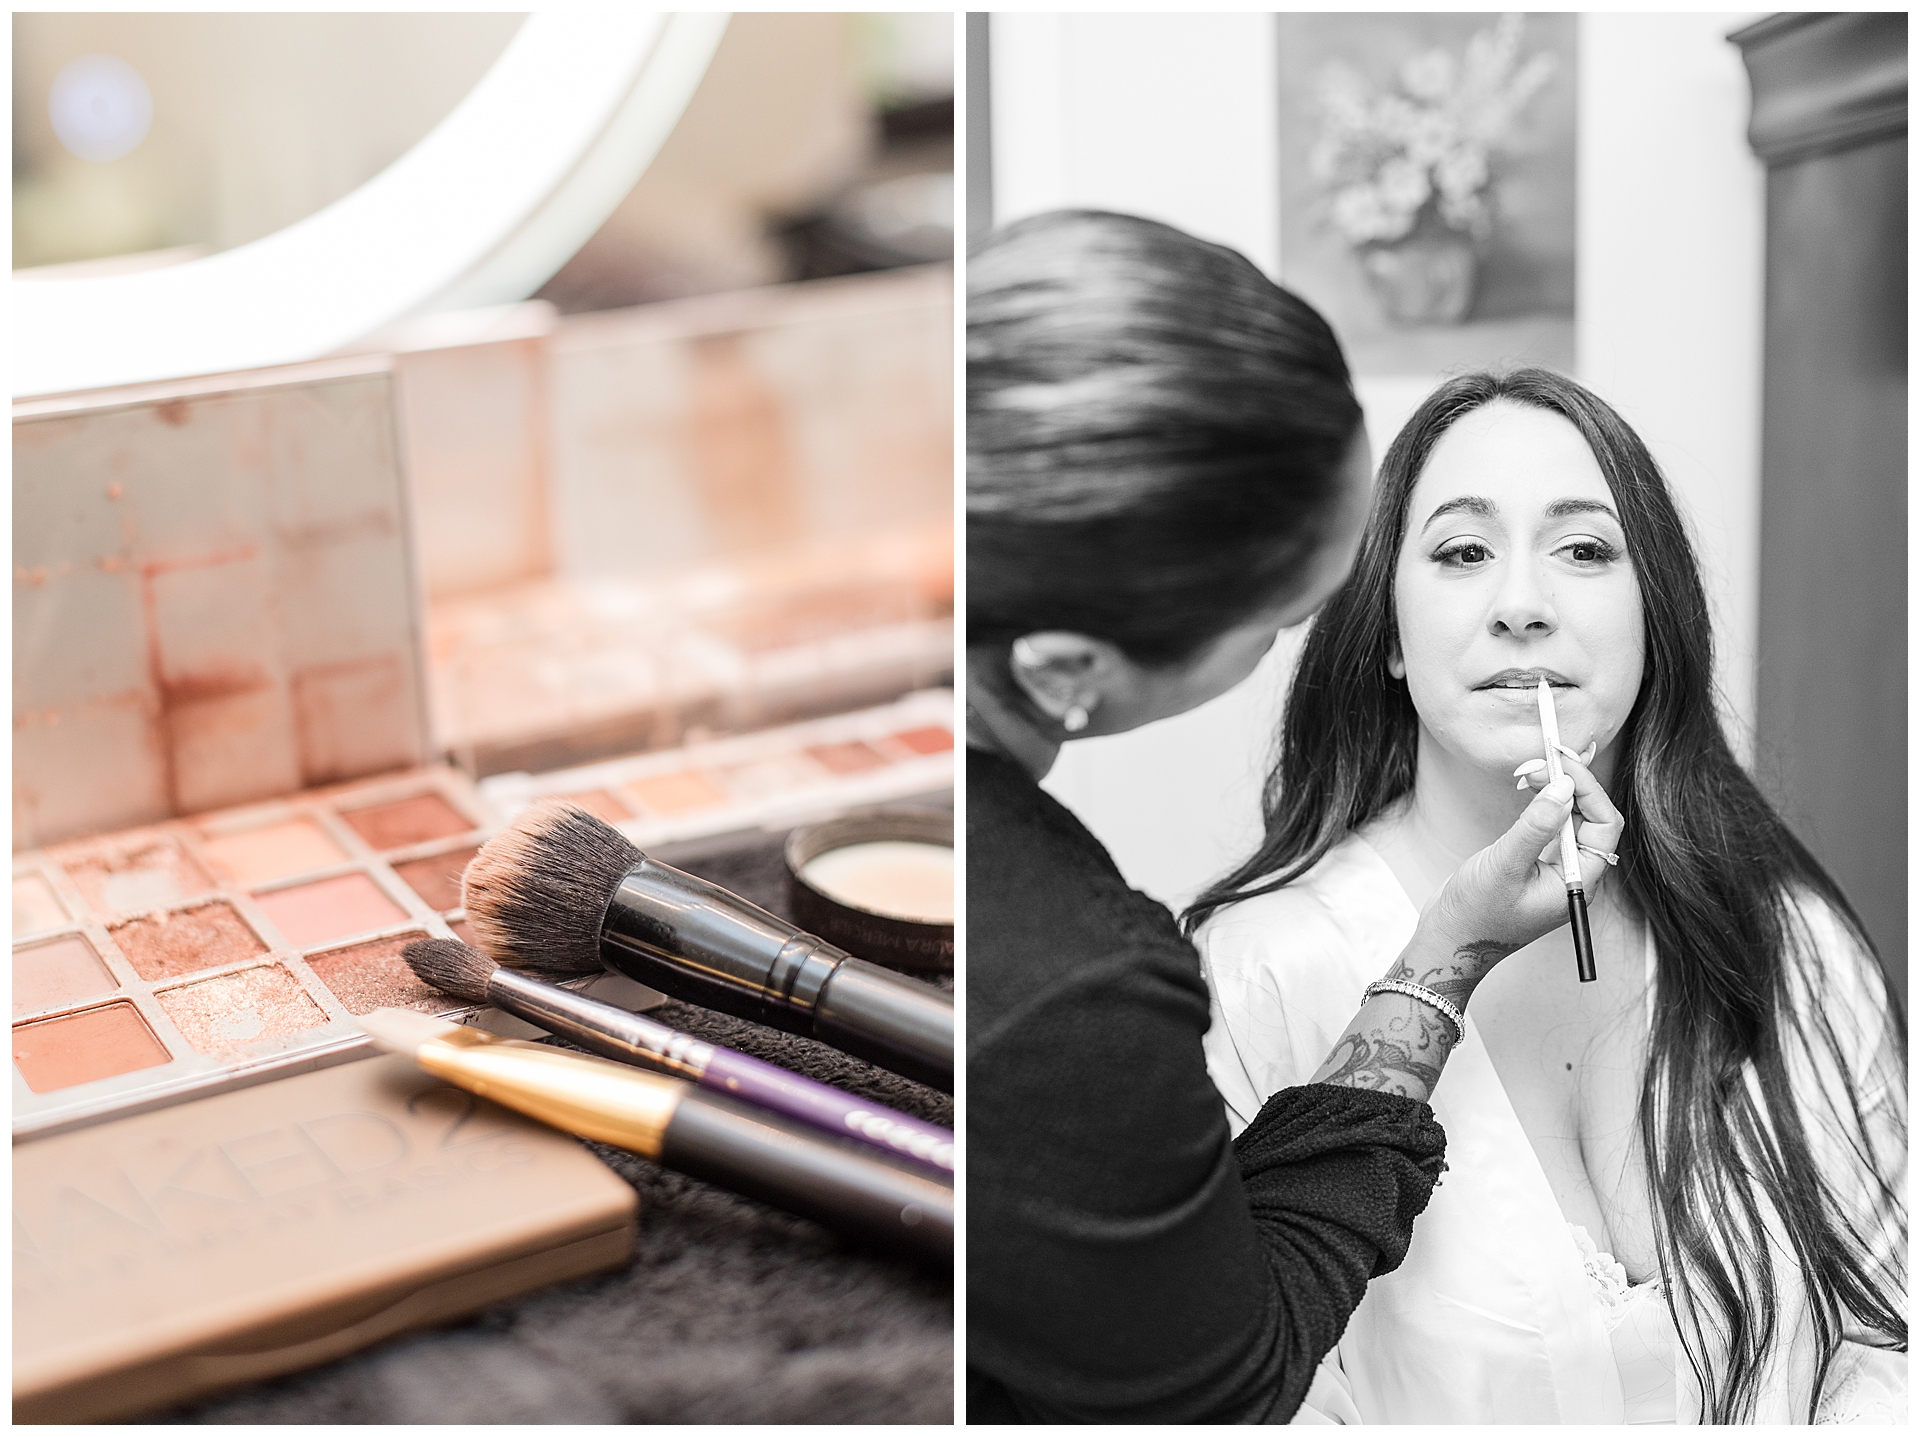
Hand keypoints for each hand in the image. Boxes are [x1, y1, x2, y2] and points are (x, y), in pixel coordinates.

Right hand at [1402, 755, 1623, 998]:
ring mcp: (1554, 872)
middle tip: (1542, 761)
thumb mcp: (1504, 866)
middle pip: (1591, 820)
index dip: (1587, 790)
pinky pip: (1552, 829)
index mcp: (1577, 883)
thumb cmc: (1475, 914)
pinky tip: (1528, 792)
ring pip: (1571, 822)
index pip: (1604, 825)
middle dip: (1571, 786)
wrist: (1448, 942)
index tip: (1561, 763)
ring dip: (1556, 792)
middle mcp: (1572, 877)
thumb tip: (1564, 786)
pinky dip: (1543, 806)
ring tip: (1532, 772)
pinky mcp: (1534, 866)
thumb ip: (1536, 826)